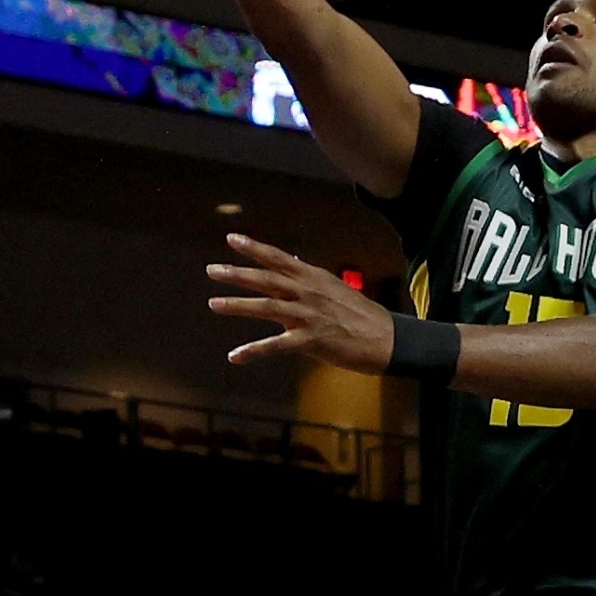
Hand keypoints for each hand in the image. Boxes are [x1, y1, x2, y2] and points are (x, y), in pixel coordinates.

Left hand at [206, 238, 399, 374]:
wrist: (384, 338)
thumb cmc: (360, 314)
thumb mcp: (334, 288)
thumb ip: (307, 278)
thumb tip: (288, 262)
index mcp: (312, 279)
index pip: (278, 259)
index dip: (254, 248)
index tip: (232, 239)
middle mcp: (307, 293)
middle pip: (266, 279)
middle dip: (237, 273)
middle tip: (212, 270)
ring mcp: (307, 316)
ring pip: (266, 307)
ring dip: (238, 306)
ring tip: (214, 304)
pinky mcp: (310, 341)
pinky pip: (275, 345)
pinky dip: (253, 350)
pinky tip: (234, 356)